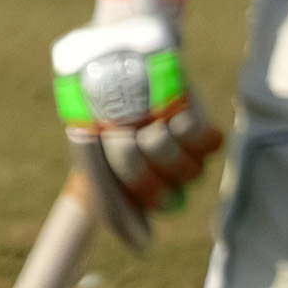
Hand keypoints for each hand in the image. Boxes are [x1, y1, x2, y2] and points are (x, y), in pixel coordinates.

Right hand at [52, 0, 220, 252]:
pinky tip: (170, 116)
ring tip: (144, 124)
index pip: (126, 220)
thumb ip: (93, 174)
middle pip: (159, 198)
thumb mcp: (83, 132)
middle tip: (117, 137)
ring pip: (184, 173)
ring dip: (160, 149)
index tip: (124, 221)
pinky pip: (204, 144)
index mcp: (123, 186)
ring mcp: (183, 157)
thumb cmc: (97, 96)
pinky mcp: (202, 131)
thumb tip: (136, 236)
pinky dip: (188, 132)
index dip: (125, 221)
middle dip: (134, 170)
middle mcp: (159, 178)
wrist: (117, 51)